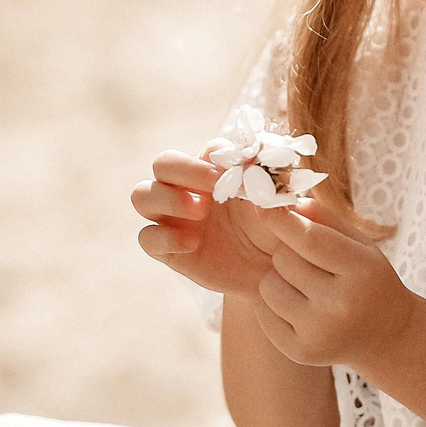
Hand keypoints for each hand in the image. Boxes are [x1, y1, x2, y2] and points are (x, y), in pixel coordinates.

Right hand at [132, 151, 282, 295]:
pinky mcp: (166, 249)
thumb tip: (271, 166)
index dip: (219, 155)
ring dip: (167, 198)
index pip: (208, 150)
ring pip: (142, 194)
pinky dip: (164, 237)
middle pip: (164, 162)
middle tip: (213, 184)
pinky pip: (146, 237)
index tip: (240, 169)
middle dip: (185, 169)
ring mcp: (173, 218)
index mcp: (218, 172)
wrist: (272, 276)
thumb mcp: (282, 208)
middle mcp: (189, 189)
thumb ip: (276, 185)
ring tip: (200, 212)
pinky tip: (192, 244)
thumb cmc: (278, 233)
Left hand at [252, 197, 418, 368]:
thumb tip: (284, 201)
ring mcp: (319, 332)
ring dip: (278, 278)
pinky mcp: (300, 352)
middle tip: (309, 262)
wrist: (386, 335)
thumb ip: (324, 219)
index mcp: (360, 270)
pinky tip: (298, 307)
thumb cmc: (368, 279)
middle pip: (284, 259)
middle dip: (288, 252)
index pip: (309, 239)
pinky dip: (272, 304)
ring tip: (303, 285)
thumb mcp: (360, 244)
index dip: (281, 220)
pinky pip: (263, 313)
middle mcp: (340, 305)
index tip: (261, 205)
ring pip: (268, 286)